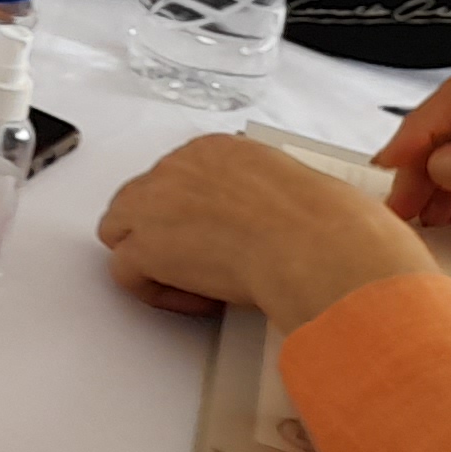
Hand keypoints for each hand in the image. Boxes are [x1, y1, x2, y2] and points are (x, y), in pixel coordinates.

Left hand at [97, 131, 434, 336]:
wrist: (320, 246)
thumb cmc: (330, 225)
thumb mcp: (299, 190)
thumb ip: (267, 197)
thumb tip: (276, 222)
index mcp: (215, 149)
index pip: (180, 178)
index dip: (196, 214)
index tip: (224, 238)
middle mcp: (177, 166)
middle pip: (140, 199)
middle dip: (163, 231)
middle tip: (204, 263)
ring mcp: (153, 202)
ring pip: (120, 230)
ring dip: (151, 258)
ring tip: (198, 283)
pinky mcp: (144, 245)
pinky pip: (125, 272)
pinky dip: (155, 291)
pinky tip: (197, 302)